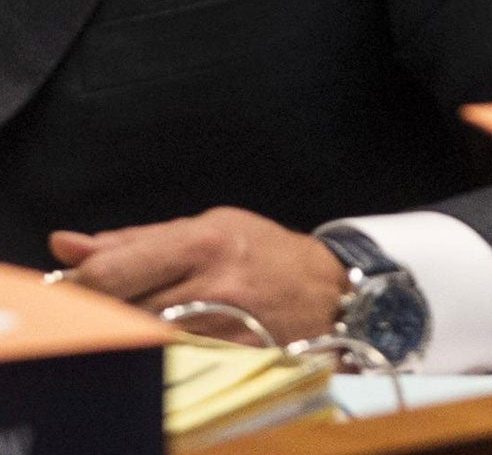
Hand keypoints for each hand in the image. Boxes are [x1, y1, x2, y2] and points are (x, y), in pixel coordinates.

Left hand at [49, 208, 346, 345]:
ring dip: (122, 335)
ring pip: (139, 340)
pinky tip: (154, 347)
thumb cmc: (263, 252)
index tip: (68, 289)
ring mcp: (220, 328)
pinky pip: (167, 362)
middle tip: (92, 312)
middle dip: (94, 313)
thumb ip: (134, 240)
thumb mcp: (208, 227)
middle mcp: (210, 285)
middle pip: (118, 310)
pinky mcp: (228, 359)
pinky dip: (151, 356)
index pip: (112, 270)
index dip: (78, 284)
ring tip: (126, 326)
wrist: (329, 292)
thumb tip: (64, 245)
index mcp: (202, 243)